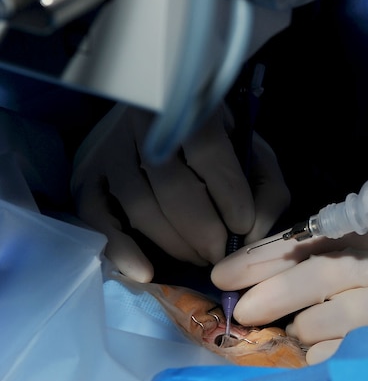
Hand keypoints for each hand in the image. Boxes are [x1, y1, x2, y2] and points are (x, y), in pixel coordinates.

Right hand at [71, 103, 289, 281]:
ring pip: (140, 207)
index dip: (229, 195)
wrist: (167, 117)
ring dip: (175, 244)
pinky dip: (121, 250)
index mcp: (190, 108)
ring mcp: (110, 150)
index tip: (243, 225)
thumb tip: (253, 235)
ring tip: (201, 257)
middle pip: (173, 188)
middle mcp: (143, 123)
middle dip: (204, 231)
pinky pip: (97, 219)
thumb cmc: (220, 143)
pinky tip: (146, 272)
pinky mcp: (87, 176)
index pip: (209, 152)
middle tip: (222, 253)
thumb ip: (266, 190)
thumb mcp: (253, 153)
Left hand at [211, 232, 367, 363]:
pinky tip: (319, 355)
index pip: (312, 241)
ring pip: (338, 316)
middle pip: (324, 274)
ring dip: (304, 330)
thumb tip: (240, 278)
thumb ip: (313, 259)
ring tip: (295, 335)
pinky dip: (328, 356)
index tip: (222, 275)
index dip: (263, 257)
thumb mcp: (360, 258)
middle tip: (242, 311)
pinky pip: (357, 351)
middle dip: (275, 293)